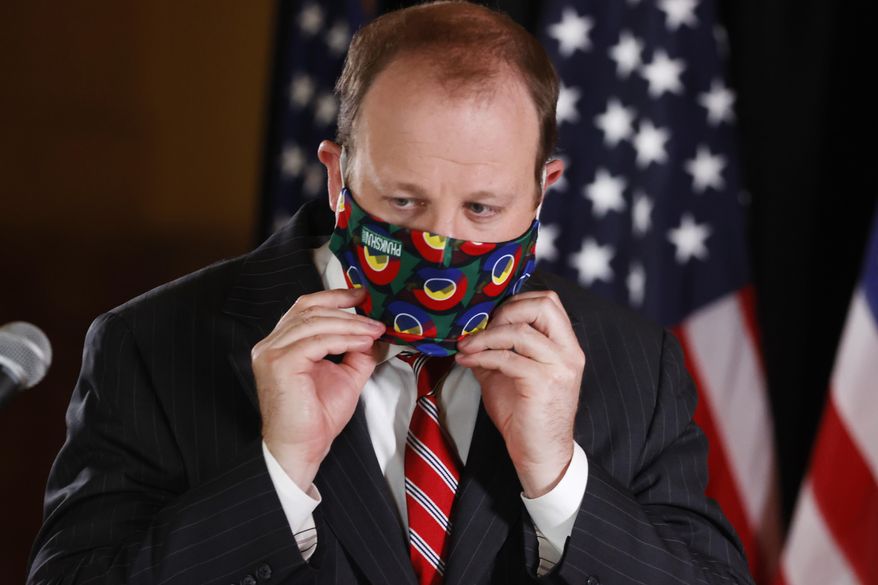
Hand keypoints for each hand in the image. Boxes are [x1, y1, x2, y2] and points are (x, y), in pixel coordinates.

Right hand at [251, 288, 384, 490]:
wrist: (302, 448)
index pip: (305, 307)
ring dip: (350, 324)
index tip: (361, 295)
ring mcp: (272, 353)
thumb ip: (357, 352)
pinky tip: (362, 343)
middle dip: (348, 312)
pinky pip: (317, 341)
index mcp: (281, 343)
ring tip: (374, 331)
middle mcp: (270, 344)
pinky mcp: (280, 364)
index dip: (334, 296)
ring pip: (315, 323)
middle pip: (310, 310)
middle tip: (376, 320)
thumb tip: (375, 334)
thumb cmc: (316, 418)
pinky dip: (344, 339)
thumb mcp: (346, 376)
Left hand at [455, 290, 583, 497]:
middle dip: (504, 311)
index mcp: (565, 345)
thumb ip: (497, 347)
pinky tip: (467, 361)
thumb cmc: (525, 415)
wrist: (539, 454)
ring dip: (484, 336)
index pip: (548, 301)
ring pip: (519, 331)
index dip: (515, 301)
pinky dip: (482, 356)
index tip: (489, 317)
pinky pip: (507, 358)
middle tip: (479, 329)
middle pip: (542, 306)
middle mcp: (568, 352)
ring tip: (465, 346)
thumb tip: (469, 328)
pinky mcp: (543, 383)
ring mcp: (559, 367)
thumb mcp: (509, 372)